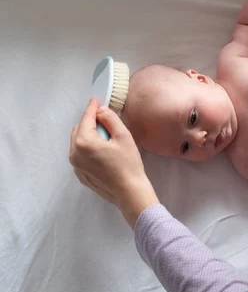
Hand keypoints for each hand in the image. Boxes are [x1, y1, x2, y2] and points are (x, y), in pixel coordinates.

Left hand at [69, 99, 158, 226]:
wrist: (129, 192)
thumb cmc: (129, 164)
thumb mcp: (124, 137)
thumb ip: (110, 119)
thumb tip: (101, 111)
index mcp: (84, 141)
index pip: (86, 118)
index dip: (92, 107)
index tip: (97, 99)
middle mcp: (74, 152)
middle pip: (79, 129)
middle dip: (89, 122)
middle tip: (105, 121)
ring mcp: (75, 165)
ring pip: (77, 142)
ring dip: (87, 135)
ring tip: (104, 138)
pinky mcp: (80, 174)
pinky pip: (79, 155)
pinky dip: (87, 149)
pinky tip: (102, 153)